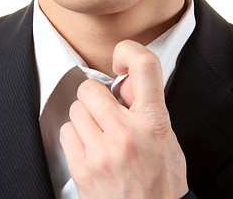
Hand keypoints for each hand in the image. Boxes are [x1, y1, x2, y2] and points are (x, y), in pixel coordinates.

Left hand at [60, 40, 187, 198]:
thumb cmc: (161, 180)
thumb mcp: (166, 139)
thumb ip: (146, 107)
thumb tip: (122, 83)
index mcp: (154, 122)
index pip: (145, 67)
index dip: (129, 52)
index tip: (121, 59)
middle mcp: (126, 134)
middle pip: (90, 88)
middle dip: (96, 96)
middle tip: (105, 110)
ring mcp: (101, 152)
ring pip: (75, 109)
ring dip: (84, 118)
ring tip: (99, 133)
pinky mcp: (82, 168)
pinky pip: (66, 132)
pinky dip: (75, 136)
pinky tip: (90, 148)